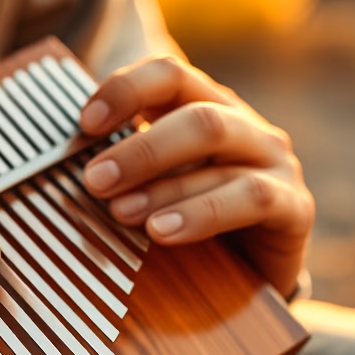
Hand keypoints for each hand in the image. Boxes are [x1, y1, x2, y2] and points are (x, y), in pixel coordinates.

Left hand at [77, 55, 312, 298]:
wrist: (255, 279)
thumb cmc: (192, 224)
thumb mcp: (156, 188)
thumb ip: (123, 168)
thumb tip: (59, 163)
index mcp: (207, 107)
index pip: (169, 75)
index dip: (125, 90)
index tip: (83, 124)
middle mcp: (245, 126)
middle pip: (196, 115)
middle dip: (138, 149)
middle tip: (93, 182)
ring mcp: (275, 163)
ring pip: (219, 153)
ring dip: (162, 184)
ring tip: (120, 213)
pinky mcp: (295, 207)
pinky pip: (252, 198)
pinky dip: (201, 213)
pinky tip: (163, 232)